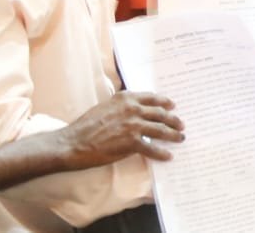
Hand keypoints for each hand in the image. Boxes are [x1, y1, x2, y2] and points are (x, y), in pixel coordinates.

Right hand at [58, 92, 184, 167]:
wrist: (73, 143)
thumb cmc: (86, 126)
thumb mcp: (105, 107)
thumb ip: (121, 106)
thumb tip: (134, 110)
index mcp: (125, 98)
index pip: (152, 98)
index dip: (165, 102)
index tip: (172, 105)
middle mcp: (133, 109)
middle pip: (160, 113)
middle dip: (173, 120)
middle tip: (181, 124)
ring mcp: (134, 125)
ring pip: (161, 130)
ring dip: (173, 135)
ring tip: (180, 138)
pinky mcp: (132, 142)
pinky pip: (153, 148)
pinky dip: (162, 153)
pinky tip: (168, 156)